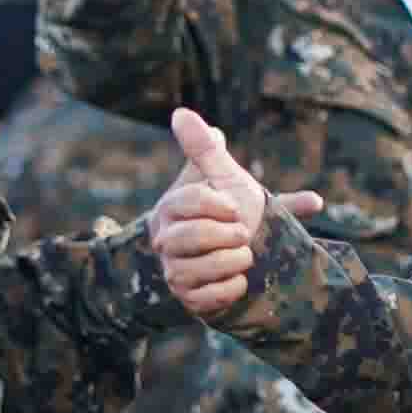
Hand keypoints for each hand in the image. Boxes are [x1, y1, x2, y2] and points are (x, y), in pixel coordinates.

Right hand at [150, 108, 289, 325]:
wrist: (246, 255)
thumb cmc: (231, 212)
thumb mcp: (224, 178)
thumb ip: (207, 149)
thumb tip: (180, 112)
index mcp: (170, 209)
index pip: (186, 202)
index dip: (215, 205)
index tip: (236, 209)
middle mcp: (165, 241)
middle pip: (187, 237)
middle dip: (224, 236)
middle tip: (244, 234)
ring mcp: (173, 272)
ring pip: (193, 270)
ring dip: (231, 263)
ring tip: (246, 257)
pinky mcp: (186, 300)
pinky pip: (204, 299)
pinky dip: (229, 290)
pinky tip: (241, 281)